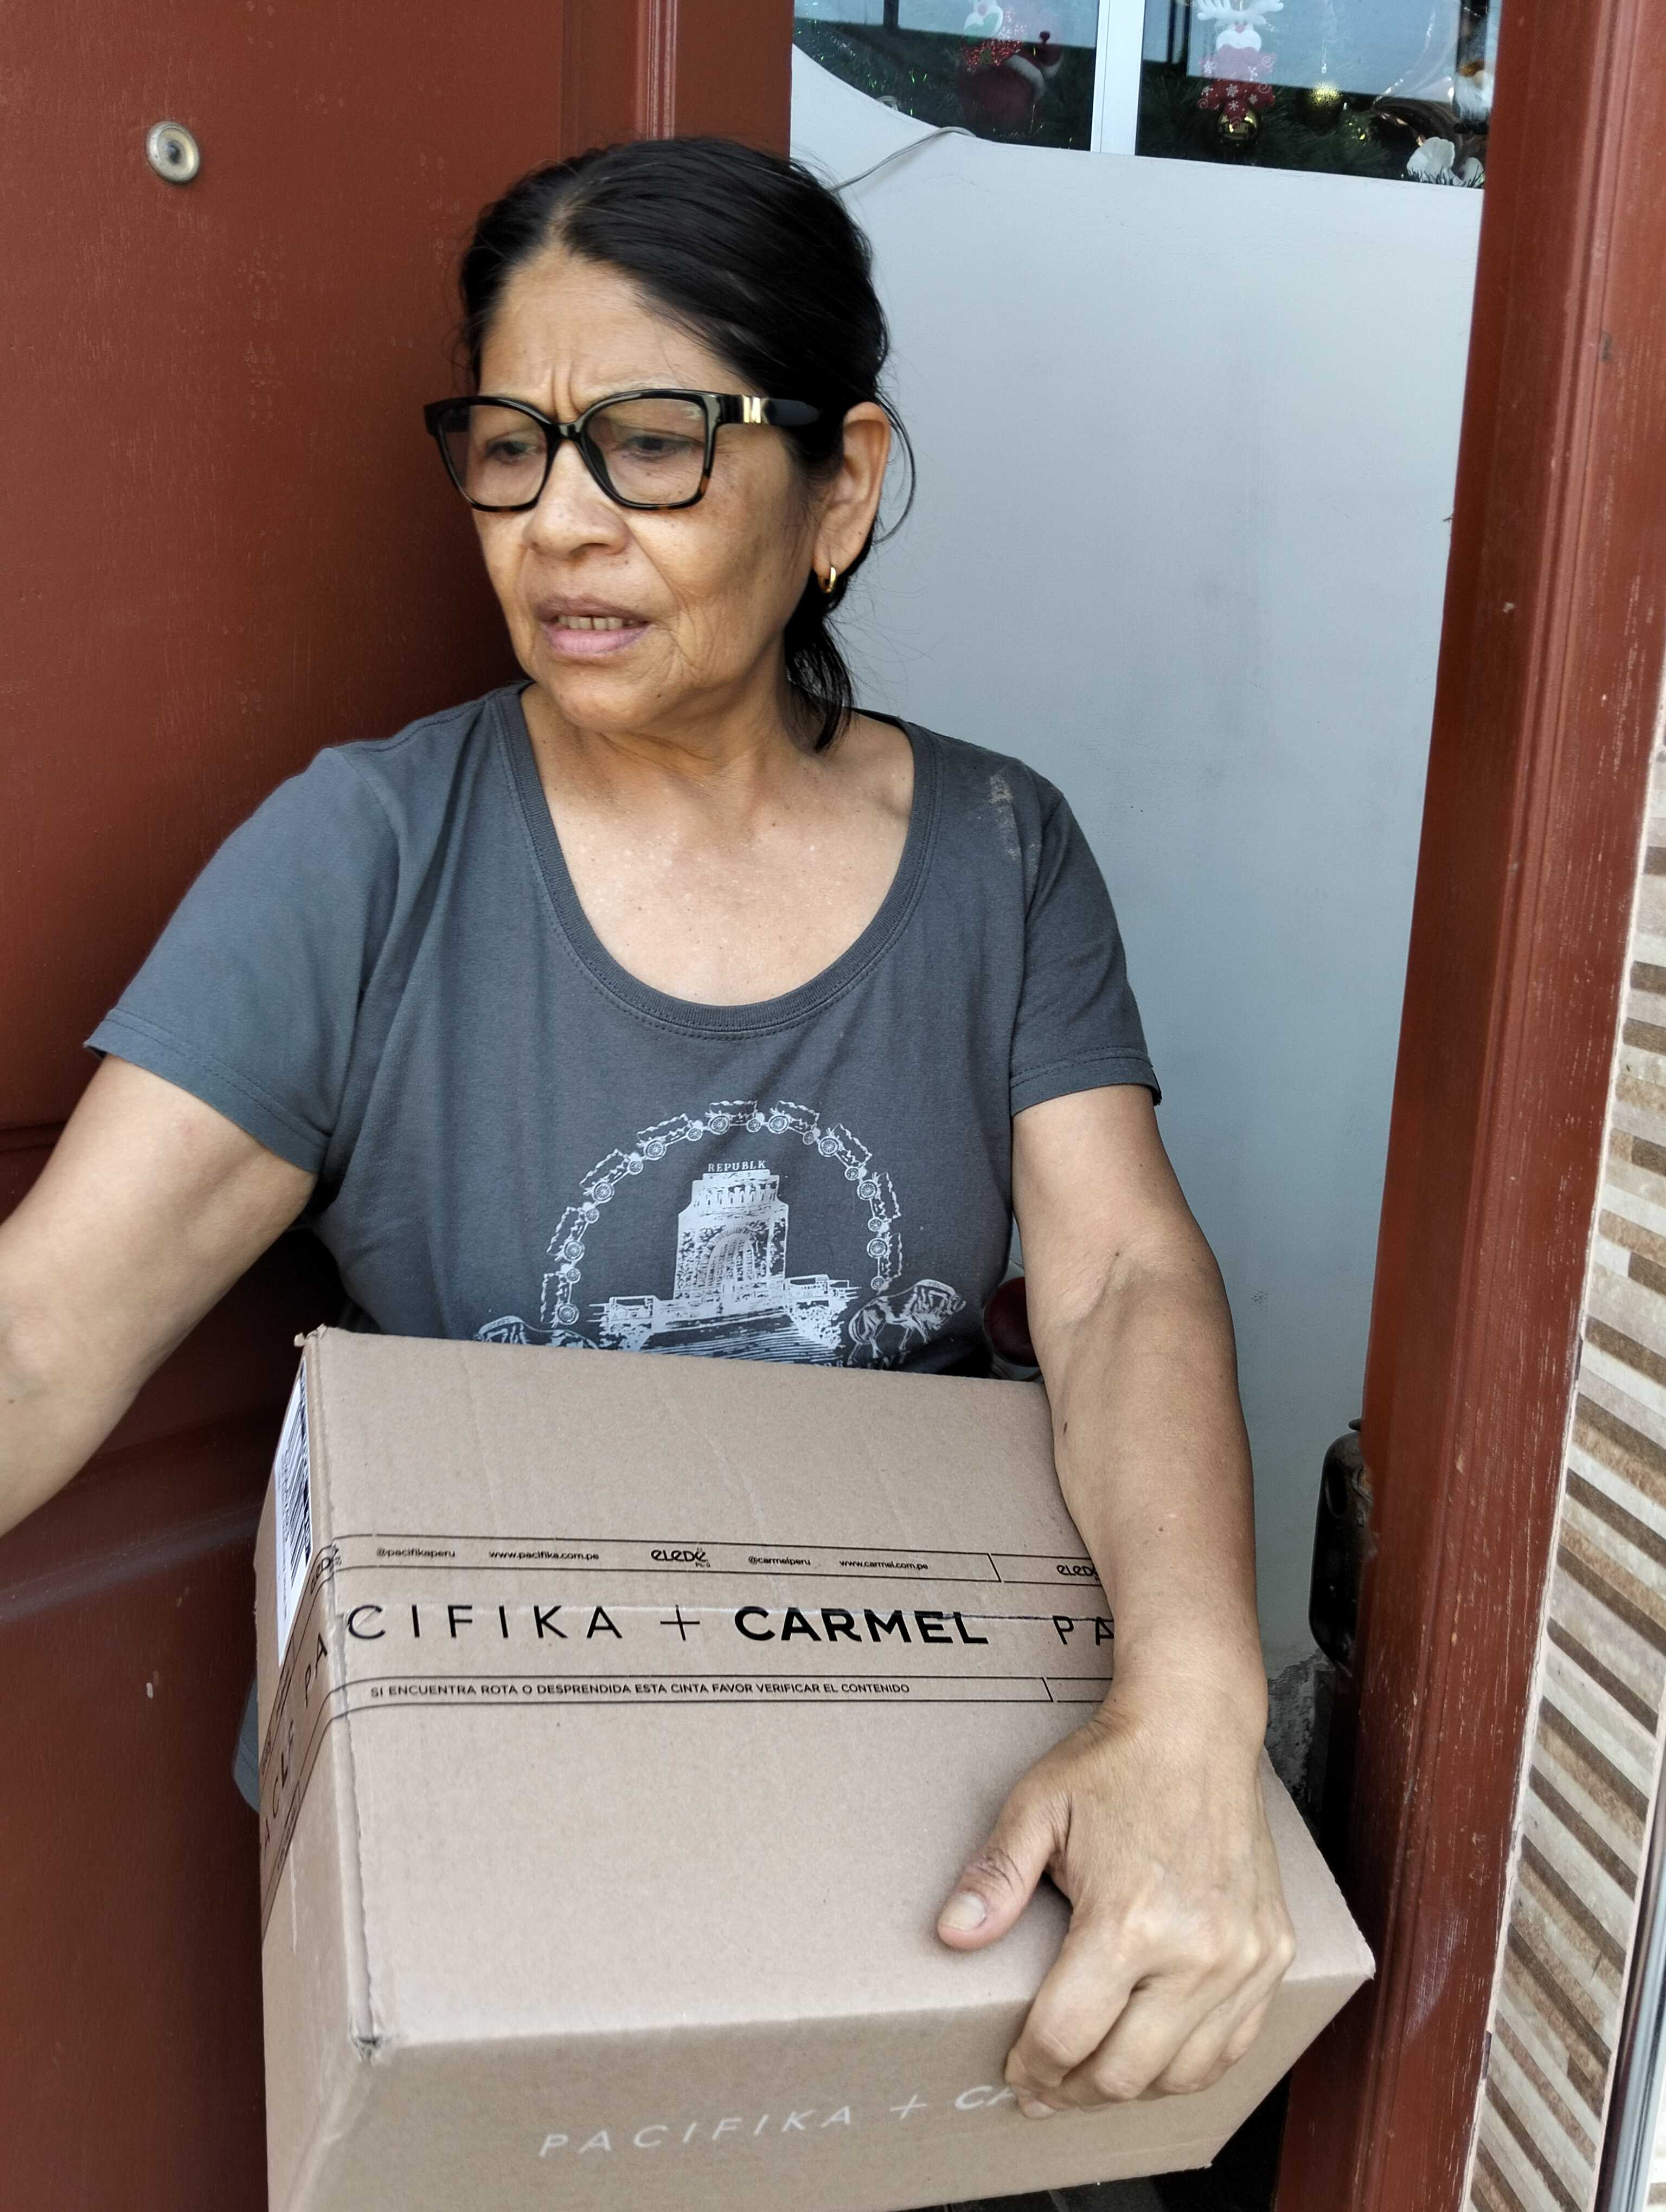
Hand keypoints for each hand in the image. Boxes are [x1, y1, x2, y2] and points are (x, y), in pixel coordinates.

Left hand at [934, 1683, 1294, 2110]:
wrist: (1198, 1726)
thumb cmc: (1115, 1765)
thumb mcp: (1037, 1807)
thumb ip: (995, 1876)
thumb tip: (951, 1936)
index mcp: (1130, 1920)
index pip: (1068, 2035)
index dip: (1031, 2066)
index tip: (1014, 2072)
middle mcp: (1196, 1952)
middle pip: (1124, 2073)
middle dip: (1072, 2091)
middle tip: (1044, 2089)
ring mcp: (1243, 1959)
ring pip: (1183, 2075)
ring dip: (1131, 2089)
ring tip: (1092, 2078)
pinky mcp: (1273, 1953)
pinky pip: (1234, 2047)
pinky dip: (1189, 2067)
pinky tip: (1153, 2058)